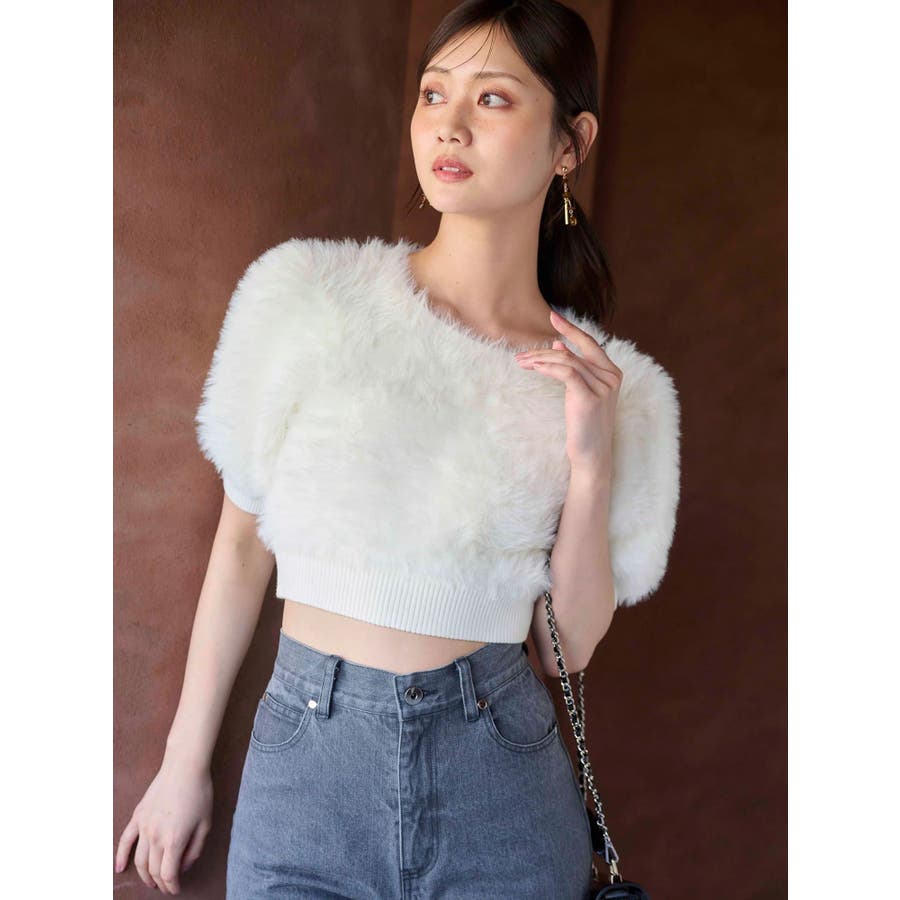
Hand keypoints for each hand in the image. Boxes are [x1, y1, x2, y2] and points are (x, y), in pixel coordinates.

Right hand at [114, 756, 213, 893]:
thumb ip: (195, 849)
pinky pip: (124, 840)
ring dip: (144, 875)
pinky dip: (120, 856)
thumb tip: (183, 866)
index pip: (168, 874)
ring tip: (151, 881)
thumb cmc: (199, 793)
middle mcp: (156, 836)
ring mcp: (144, 826)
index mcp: (175, 840)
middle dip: (160, 882)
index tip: (175, 889)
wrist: (185, 767)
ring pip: (139, 860)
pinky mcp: (137, 816)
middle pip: (153, 869)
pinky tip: (119, 868)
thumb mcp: (206, 824)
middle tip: (166, 886)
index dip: (171, 886)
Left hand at [514, 308, 621, 479]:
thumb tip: (560, 343)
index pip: (590, 343)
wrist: (591, 454)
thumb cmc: (585, 424)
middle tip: (523, 350)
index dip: (571, 328)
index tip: (552, 316)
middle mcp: (611, 377)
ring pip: (568, 361)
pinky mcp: (589, 398)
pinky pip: (567, 373)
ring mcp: (603, 388)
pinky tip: (534, 367)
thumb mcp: (580, 392)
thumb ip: (575, 366)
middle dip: (548, 346)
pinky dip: (549, 367)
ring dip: (541, 359)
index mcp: (612, 373)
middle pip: (575, 351)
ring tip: (522, 363)